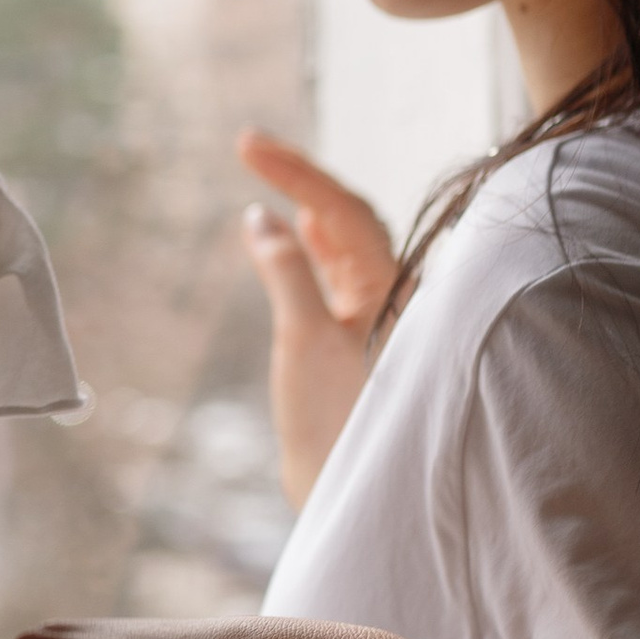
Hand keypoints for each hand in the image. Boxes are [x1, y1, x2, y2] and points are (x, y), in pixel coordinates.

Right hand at [237, 127, 397, 505]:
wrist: (355, 495)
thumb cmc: (335, 425)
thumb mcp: (303, 342)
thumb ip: (286, 274)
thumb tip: (263, 219)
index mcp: (391, 290)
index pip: (341, 209)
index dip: (295, 170)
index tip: (246, 143)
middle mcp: (394, 296)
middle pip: (348, 217)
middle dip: (300, 178)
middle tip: (249, 145)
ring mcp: (378, 318)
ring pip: (345, 244)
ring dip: (304, 206)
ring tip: (267, 173)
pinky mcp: (362, 342)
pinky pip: (339, 274)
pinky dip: (309, 246)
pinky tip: (291, 232)